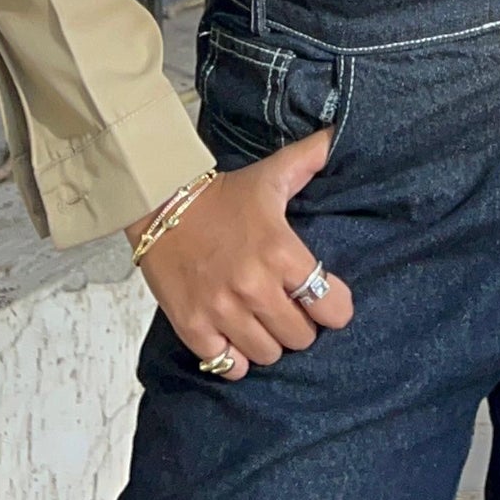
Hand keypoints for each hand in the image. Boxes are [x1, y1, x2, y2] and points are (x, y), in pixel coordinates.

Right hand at [126, 130, 352, 377]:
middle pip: (301, 336)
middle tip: (289, 305)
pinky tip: (235, 336)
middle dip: (301, 323)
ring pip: (268, 354)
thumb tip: (339, 134)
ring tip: (262, 319)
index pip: (330, 305)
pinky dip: (235, 357)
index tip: (327, 297)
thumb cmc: (222, 194)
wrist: (161, 202)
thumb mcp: (271, 173)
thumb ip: (311, 157)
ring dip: (269, 340)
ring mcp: (222, 311)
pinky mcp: (193, 327)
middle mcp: (254, 287)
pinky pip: (228, 366)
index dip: (335, 305)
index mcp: (280, 252)